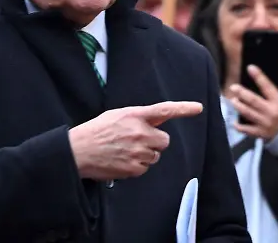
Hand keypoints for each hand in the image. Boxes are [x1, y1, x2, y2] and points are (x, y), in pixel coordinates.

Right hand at [68, 101, 202, 180]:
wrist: (78, 151)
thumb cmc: (96, 131)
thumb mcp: (117, 115)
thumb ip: (138, 117)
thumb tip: (155, 122)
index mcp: (135, 115)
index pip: (164, 110)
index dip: (183, 108)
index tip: (198, 108)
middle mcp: (140, 132)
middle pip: (164, 140)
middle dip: (155, 142)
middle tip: (138, 141)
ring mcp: (138, 151)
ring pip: (155, 156)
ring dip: (145, 154)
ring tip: (124, 151)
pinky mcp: (134, 168)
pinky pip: (145, 168)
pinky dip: (137, 166)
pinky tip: (122, 160)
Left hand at [230, 67, 277, 140]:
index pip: (267, 87)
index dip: (258, 76)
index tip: (250, 68)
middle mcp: (271, 112)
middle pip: (253, 100)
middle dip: (242, 93)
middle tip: (233, 87)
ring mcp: (264, 124)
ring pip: (248, 113)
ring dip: (239, 106)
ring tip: (233, 100)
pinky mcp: (261, 133)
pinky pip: (247, 130)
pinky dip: (239, 126)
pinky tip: (234, 122)